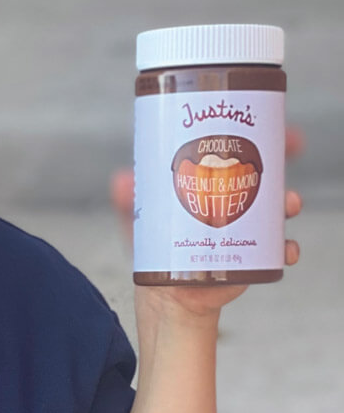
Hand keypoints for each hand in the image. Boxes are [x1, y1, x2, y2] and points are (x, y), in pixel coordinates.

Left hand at [114, 127, 304, 316]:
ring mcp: (246, 228)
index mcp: (209, 186)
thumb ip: (126, 202)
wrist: (167, 291)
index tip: (262, 121)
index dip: (249, 135)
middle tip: (292, 146)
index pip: (231, 154)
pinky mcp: (253, 257)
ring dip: (287, 203)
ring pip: (276, 209)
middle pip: (261, 174)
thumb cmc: (155, 248)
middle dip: (280, 158)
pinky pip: (279, 249)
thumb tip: (121, 180)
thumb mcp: (139, 220)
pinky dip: (287, 247)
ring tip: (288, 204)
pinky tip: (286, 249)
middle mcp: (232, 202)